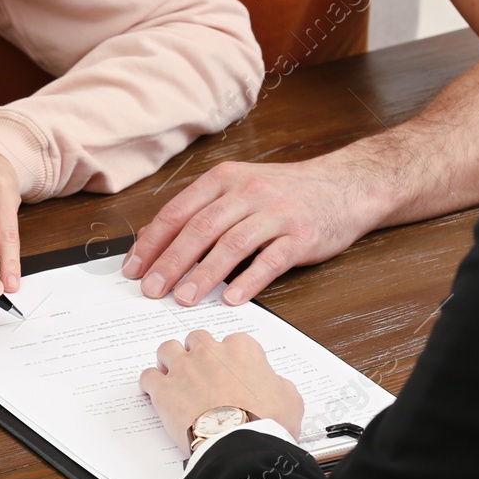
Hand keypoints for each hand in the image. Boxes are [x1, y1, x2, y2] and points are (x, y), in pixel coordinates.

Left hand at [123, 156, 382, 305]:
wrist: (346, 184)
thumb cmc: (284, 192)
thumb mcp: (239, 189)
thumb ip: (201, 212)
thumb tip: (155, 241)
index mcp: (224, 179)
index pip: (177, 211)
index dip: (152, 242)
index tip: (133, 269)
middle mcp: (247, 192)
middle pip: (199, 228)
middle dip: (170, 262)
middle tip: (151, 290)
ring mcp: (276, 213)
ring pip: (231, 244)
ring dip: (203, 274)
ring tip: (183, 299)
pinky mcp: (302, 235)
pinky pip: (270, 260)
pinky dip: (248, 280)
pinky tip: (231, 298)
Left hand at [138, 330, 302, 451]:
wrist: (241, 446)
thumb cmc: (267, 424)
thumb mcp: (290, 401)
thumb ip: (280, 385)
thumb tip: (276, 385)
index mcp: (242, 349)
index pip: (233, 342)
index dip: (231, 359)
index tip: (230, 373)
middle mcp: (210, 352)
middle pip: (197, 340)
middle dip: (197, 354)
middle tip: (202, 374)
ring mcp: (184, 367)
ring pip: (168, 349)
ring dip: (170, 361)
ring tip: (175, 378)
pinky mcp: (164, 389)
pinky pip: (148, 377)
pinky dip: (151, 385)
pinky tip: (156, 394)